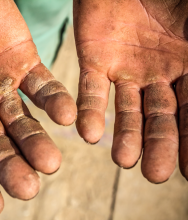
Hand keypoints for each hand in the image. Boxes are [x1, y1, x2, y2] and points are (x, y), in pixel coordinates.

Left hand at [74, 0, 187, 182]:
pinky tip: (89, 134)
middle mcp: (157, 74)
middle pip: (159, 116)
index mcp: (187, 66)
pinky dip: (90, 111)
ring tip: (123, 161)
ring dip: (125, 135)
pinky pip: (91, 90)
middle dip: (157, 143)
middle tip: (153, 174)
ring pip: (126, 109)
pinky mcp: (94, 61)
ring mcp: (124, 69)